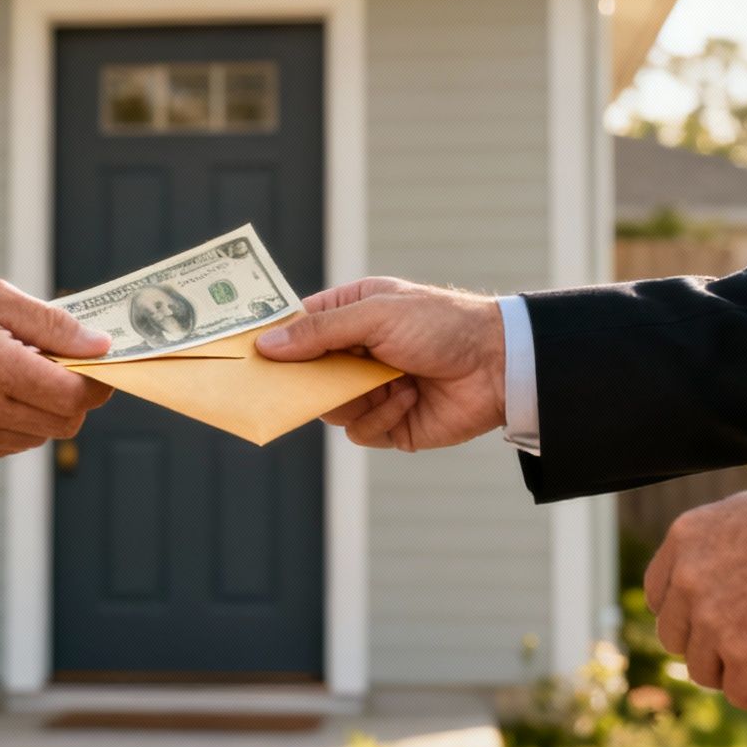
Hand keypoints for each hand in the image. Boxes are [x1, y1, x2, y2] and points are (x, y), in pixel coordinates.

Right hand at [0, 277, 111, 466]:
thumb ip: (51, 323)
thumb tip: (101, 347)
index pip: (72, 395)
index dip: (95, 382)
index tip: (97, 364)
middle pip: (63, 423)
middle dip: (73, 396)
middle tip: (55, 364)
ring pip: (37, 437)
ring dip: (41, 410)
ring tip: (11, 373)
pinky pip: (6, 446)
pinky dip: (12, 422)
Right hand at [255, 277, 505, 450]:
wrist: (497, 365)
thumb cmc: (440, 324)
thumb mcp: (375, 315)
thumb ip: (319, 331)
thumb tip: (267, 345)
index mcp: (351, 314)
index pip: (298, 328)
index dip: (275, 341)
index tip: (249, 353)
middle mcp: (357, 353)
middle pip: (305, 374)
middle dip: (306, 381)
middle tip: (297, 384)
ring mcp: (371, 389)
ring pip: (329, 408)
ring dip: (356, 398)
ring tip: (389, 381)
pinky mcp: (389, 424)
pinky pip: (360, 432)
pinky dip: (382, 416)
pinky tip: (410, 397)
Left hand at [645, 481, 746, 710]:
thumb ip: (723, 539)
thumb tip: (729, 556)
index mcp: (686, 539)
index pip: (659, 592)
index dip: (683, 613)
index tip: (705, 621)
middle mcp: (689, 580)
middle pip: (675, 636)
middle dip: (705, 645)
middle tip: (738, 646)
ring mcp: (713, 621)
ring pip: (703, 670)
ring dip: (731, 672)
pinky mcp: (746, 655)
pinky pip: (740, 693)